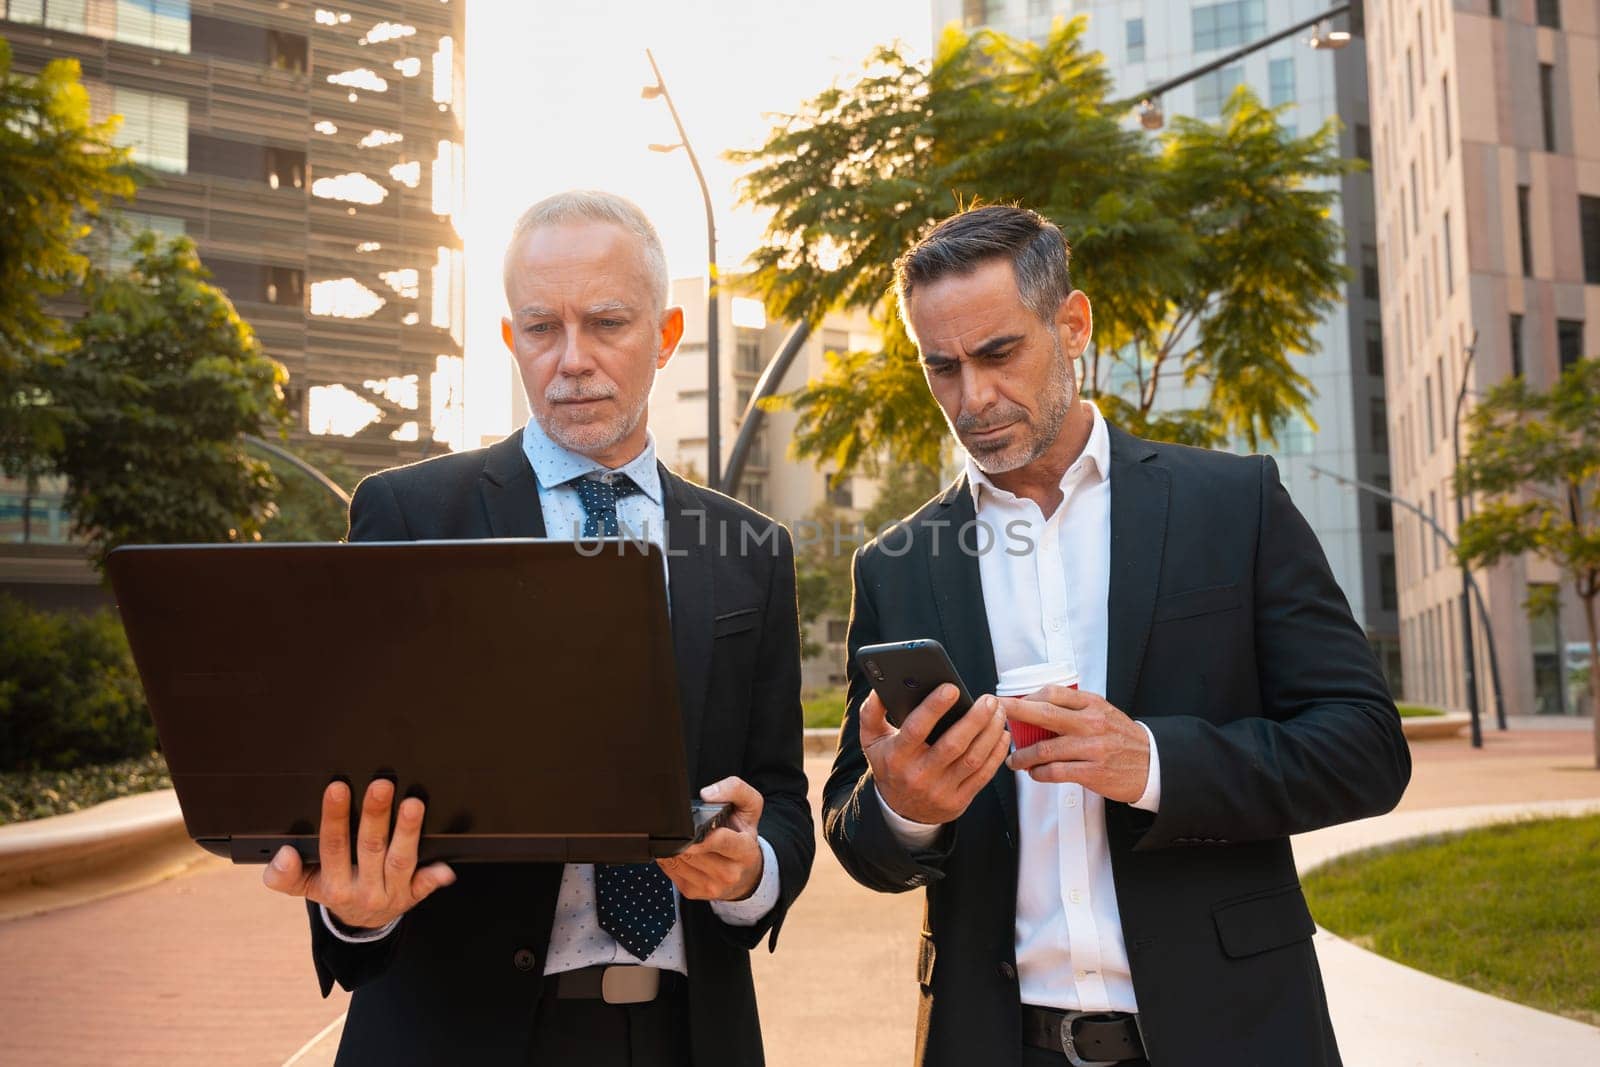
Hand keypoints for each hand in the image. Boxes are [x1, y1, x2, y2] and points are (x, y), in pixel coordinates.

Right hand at [261, 779, 455, 929]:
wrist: (359, 923)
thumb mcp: (301, 886)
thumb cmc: (332, 887)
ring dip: (407, 832)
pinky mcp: (413, 895)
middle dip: (375, 815)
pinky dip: (434, 876)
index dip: (335, 817)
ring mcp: (391, 892)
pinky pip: (425, 886)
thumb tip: (284, 854)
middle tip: (381, 786)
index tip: (338, 788)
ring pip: (400, 860)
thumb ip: (283, 874)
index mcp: (333, 883)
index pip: (333, 846)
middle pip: (370, 847)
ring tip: (413, 805)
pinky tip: (445, 866)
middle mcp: (363, 889)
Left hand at [658, 776, 764, 901]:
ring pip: (679, 860)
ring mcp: (711, 886)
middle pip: (693, 851)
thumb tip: (707, 794)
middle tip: (682, 825)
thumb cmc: (744, 835)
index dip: (702, 834)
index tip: (691, 825)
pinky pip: (669, 870)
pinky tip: (677, 848)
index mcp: (745, 851)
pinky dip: (667, 856)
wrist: (746, 872)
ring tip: (681, 835)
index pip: (721, 841)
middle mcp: (729, 873)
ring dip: (673, 845)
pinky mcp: (693, 892)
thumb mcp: (750, 806)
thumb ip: (735, 789)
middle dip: (684, 836)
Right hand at [859, 685, 1009, 825]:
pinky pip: (983, 775)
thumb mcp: (872, 741)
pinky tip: (1002, 734)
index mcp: (896, 756)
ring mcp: (940, 790)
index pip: (916, 729)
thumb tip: (880, 689)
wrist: (901, 811)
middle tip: (989, 699)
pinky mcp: (958, 800)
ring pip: (972, 759)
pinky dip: (996, 753)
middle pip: (952, 744)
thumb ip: (871, 713)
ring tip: (999, 712)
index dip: (934, 707)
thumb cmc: (890, 765)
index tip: (952, 688)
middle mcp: (918, 775)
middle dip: (975, 719)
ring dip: (990, 733)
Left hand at [1001, 686, 1150, 802]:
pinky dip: (1039, 773)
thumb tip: (1037, 705)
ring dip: (1023, 756)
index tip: (1008, 701)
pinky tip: (1035, 774)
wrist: (1152, 764)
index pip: (1053, 693)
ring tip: (1014, 760)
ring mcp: (1092, 747)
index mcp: (1092, 704)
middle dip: (1014, 713)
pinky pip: (1056, 772)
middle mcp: (1091, 722)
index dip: (1026, 696)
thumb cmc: (1122, 738)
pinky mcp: (1092, 772)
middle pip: (1044, 714)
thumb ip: (1075, 708)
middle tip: (995, 716)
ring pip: (1045, 748)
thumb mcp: (1103, 712)